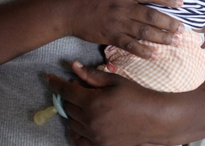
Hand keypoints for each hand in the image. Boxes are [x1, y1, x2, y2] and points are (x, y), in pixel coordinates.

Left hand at [48, 61, 168, 145]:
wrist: (155, 118)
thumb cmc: (136, 95)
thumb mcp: (115, 81)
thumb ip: (91, 75)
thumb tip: (73, 66)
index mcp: (93, 102)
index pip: (66, 91)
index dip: (56, 83)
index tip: (49, 78)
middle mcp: (91, 121)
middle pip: (68, 107)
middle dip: (69, 96)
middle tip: (77, 90)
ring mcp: (95, 136)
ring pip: (72, 123)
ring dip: (74, 113)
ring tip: (84, 105)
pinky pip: (79, 141)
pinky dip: (76, 132)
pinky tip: (81, 124)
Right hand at [64, 0, 183, 59]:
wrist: (69, 9)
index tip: (182, 3)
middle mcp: (123, 6)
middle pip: (151, 15)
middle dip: (169, 22)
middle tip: (183, 29)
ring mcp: (117, 22)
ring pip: (144, 31)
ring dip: (161, 37)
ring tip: (175, 41)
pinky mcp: (110, 36)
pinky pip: (130, 45)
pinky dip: (143, 51)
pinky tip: (155, 55)